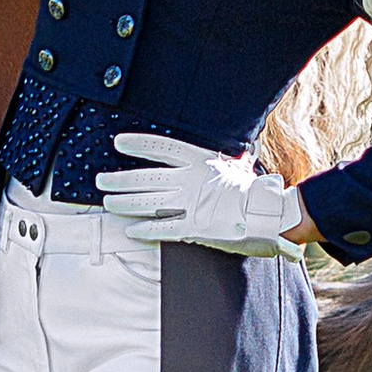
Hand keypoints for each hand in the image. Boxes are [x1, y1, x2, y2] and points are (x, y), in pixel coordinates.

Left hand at [100, 131, 311, 258]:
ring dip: (124, 203)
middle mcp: (190, 181)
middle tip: (101, 180)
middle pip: (146, 178)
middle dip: (120, 180)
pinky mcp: (193, 228)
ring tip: (108, 203)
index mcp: (200, 161)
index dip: (139, 144)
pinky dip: (145, 228)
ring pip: (148, 202)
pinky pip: (162, 228)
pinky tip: (130, 229)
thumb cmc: (254, 190)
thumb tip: (225, 149)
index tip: (119, 142)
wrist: (269, 215)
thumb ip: (218, 160)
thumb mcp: (235, 165)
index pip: (161, 148)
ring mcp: (190, 205)